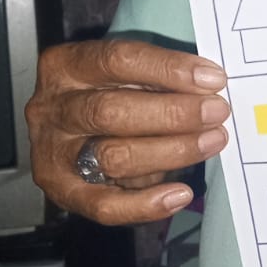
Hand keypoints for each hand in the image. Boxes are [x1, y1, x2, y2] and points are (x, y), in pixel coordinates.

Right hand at [25, 39, 229, 224]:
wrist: (65, 138)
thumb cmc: (107, 98)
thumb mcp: (124, 76)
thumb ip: (155, 79)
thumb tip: (209, 88)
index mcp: (65, 66)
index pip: (117, 60)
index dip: (168, 69)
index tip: (212, 79)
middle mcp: (51, 108)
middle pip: (110, 111)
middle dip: (172, 113)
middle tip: (216, 113)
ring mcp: (52, 153)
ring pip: (111, 156)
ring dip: (170, 151)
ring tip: (210, 143)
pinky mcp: (62, 193)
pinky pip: (104, 206)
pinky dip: (146, 204)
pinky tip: (181, 194)